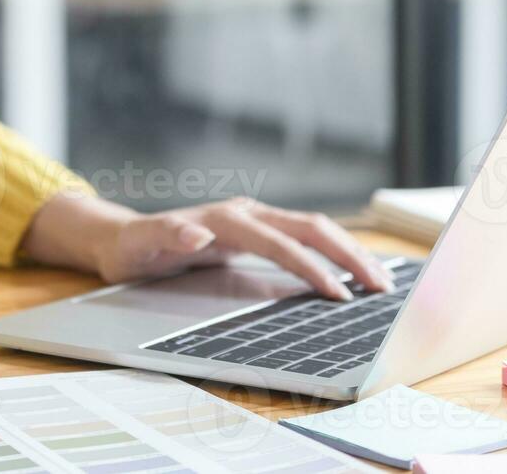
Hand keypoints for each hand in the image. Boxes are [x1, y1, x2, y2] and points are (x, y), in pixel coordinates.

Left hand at [21, 195, 394, 300]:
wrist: (126, 237)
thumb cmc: (134, 246)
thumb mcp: (141, 245)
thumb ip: (166, 236)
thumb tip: (196, 233)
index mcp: (225, 218)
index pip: (279, 242)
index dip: (309, 267)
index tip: (337, 294)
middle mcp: (246, 212)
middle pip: (310, 227)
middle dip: (348, 255)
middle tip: (380, 287)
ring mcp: (256, 218)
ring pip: (314, 229)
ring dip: (349, 251)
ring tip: (379, 280)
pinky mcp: (259, 230)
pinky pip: (305, 238)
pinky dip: (334, 251)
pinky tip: (353, 271)